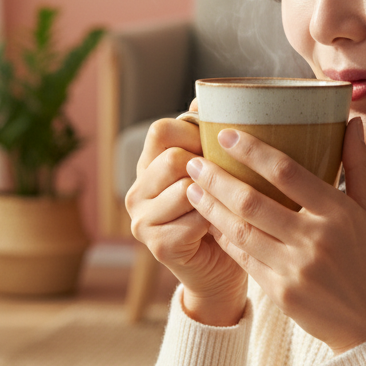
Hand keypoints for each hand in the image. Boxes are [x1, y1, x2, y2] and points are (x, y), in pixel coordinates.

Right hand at [126, 108, 246, 326]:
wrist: (223, 270)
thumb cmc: (224, 212)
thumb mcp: (216, 169)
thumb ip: (205, 136)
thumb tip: (203, 95)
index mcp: (148, 166)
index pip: (161, 130)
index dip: (194, 133)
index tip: (218, 147)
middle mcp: (137, 191)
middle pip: (173, 158)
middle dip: (207, 167)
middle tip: (228, 181)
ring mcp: (142, 219)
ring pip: (184, 188)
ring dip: (215, 196)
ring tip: (228, 206)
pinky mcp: (157, 245)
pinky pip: (194, 218)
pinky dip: (217, 220)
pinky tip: (224, 227)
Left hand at [184, 117, 365, 352]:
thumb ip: (360, 165)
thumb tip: (352, 121)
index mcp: (338, 213)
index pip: (286, 172)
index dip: (252, 151)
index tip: (226, 134)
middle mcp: (314, 240)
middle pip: (253, 201)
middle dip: (218, 178)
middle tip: (194, 160)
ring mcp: (295, 269)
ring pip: (241, 230)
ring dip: (211, 208)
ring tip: (192, 188)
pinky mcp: (281, 293)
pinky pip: (244, 259)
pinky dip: (224, 238)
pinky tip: (211, 222)